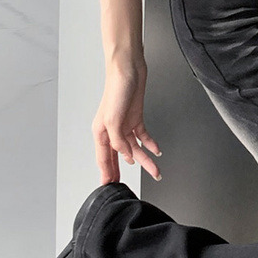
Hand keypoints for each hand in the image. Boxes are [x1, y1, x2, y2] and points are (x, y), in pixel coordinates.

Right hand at [92, 56, 162, 184]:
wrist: (129, 70)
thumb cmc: (116, 90)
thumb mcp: (113, 120)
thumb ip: (117, 141)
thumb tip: (125, 155)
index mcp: (101, 132)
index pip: (103, 159)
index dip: (106, 174)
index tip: (109, 187)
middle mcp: (112, 130)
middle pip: (118, 156)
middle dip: (122, 172)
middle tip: (125, 187)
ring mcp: (125, 124)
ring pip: (134, 148)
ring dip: (145, 160)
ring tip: (155, 171)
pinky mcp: (136, 117)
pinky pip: (143, 136)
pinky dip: (150, 144)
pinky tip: (156, 151)